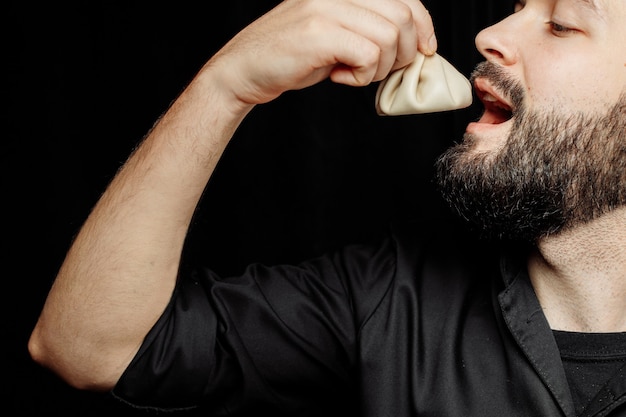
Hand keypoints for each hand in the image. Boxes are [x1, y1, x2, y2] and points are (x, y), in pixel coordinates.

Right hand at [204, 0, 436, 106]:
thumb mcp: (334, 34)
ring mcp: (326, 7)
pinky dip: (362, 76)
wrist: (243, 70)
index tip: (425, 49)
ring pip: (389, 36)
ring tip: (354, 73)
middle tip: (380, 70)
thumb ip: (368, 29)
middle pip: (403, 15)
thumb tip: (416, 44)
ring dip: (380, 67)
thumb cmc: (291, 57)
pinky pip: (368, 54)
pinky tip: (340, 77)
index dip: (424, 23)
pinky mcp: (319, 32)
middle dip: (405, 52)